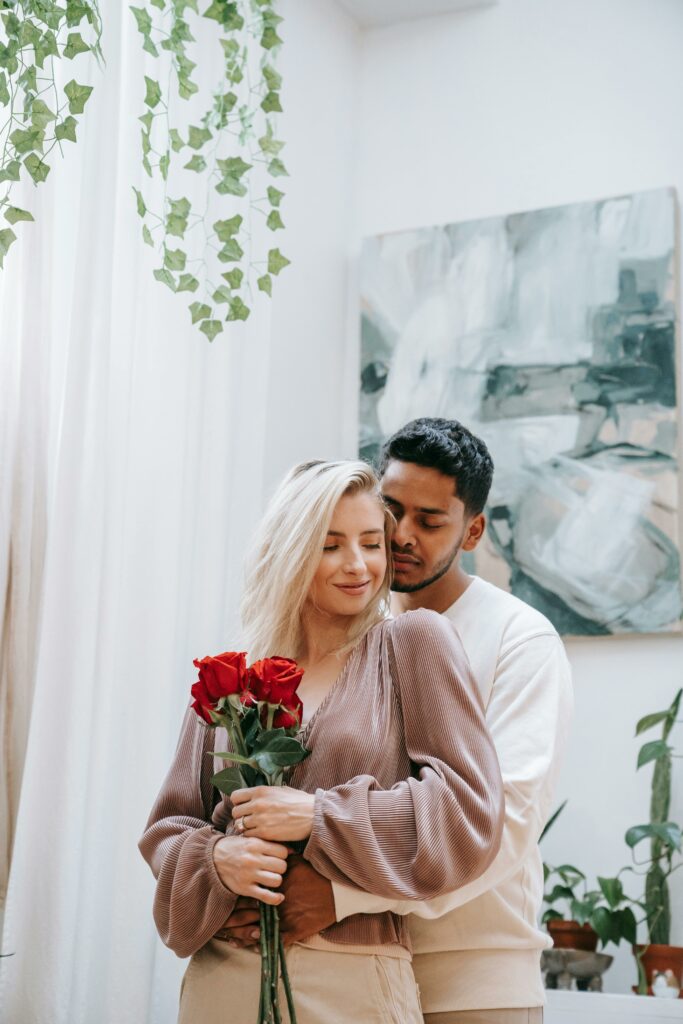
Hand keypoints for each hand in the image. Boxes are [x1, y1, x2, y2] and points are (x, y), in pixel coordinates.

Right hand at [212, 834, 288, 905]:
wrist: (211, 859)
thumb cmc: (234, 847)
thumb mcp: (250, 839)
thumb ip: (269, 843)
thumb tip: (292, 850)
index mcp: (255, 844)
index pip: (282, 851)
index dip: (283, 855)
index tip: (277, 857)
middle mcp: (253, 860)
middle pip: (282, 866)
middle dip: (281, 868)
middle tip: (274, 868)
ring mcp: (249, 875)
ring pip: (277, 881)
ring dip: (276, 880)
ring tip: (271, 878)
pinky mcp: (245, 889)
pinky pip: (266, 896)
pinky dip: (275, 899)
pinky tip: (279, 897)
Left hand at [215, 854, 337, 947]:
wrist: (339, 892)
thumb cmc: (319, 874)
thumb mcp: (300, 861)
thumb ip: (283, 857)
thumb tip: (270, 850)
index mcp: (276, 885)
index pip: (251, 893)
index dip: (236, 900)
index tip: (225, 903)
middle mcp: (278, 902)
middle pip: (249, 913)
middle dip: (233, 920)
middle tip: (220, 925)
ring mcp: (286, 917)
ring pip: (259, 929)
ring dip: (243, 935)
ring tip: (229, 938)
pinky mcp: (296, 930)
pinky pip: (276, 940)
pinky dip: (263, 945)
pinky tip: (251, 946)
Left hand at [231, 786, 314, 841]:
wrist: (313, 815)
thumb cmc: (299, 801)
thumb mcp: (280, 790)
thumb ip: (265, 793)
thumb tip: (254, 795)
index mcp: (261, 790)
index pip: (235, 796)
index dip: (238, 803)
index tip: (244, 806)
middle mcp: (257, 803)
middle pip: (235, 812)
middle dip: (241, 816)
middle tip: (249, 820)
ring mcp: (260, 819)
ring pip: (240, 825)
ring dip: (246, 827)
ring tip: (255, 828)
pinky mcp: (265, 832)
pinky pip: (248, 835)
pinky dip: (252, 836)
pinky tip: (260, 834)